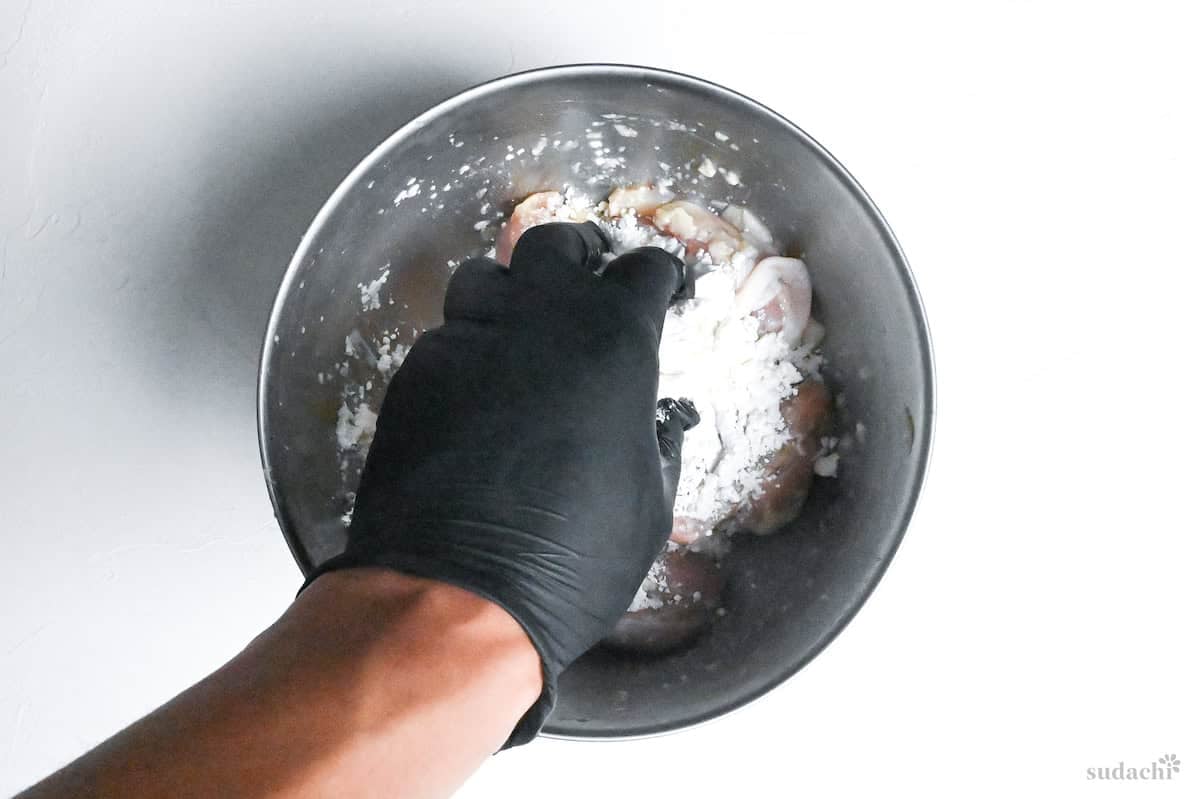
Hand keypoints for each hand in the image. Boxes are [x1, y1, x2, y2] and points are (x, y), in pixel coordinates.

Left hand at [307, 222, 696, 744]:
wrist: (460, 593)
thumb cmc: (576, 557)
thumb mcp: (650, 504)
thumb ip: (656, 443)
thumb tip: (656, 421)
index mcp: (612, 343)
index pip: (642, 271)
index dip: (657, 276)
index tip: (661, 288)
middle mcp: (538, 323)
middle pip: (554, 245)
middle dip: (576, 254)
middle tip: (585, 275)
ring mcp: (468, 342)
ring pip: (485, 278)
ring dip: (509, 293)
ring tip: (518, 325)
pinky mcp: (414, 374)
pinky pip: (445, 337)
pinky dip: (465, 349)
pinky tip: (472, 389)